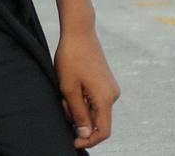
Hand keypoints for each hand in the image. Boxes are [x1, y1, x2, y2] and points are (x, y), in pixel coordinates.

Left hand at [54, 28, 119, 147]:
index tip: (72, 141)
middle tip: (62, 105)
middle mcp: (112, 95)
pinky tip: (70, 86)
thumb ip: (77, 112)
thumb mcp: (68, 87)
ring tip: (64, 91)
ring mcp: (110, 89)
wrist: (79, 33)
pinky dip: (81, 99)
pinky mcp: (105, 83)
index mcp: (105, 99)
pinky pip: (94, 99)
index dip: (88, 140)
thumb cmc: (71, 58)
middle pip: (97, 121)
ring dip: (78, 108)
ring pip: (94, 110)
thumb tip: (84, 134)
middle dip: (79, 120)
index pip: (102, 131)